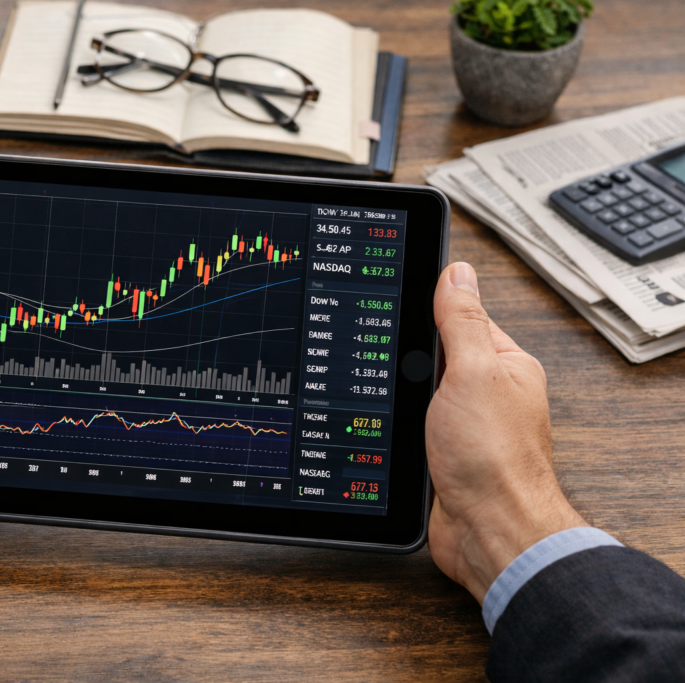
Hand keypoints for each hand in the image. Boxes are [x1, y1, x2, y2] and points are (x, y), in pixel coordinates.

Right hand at [426, 263, 585, 602]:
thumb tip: (456, 274)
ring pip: (420, 392)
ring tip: (393, 399)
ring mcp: (464, 425)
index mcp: (506, 365)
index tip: (400, 302)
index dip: (430, 310)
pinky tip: (390, 424)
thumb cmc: (496, 459)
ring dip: (403, 395)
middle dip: (410, 358)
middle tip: (399, 368)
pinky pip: (413, 425)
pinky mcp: (443, 453)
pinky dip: (400, 423)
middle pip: (435, 355)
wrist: (490, 531)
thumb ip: (462, 322)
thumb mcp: (474, 372)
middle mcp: (488, 393)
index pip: (463, 318)